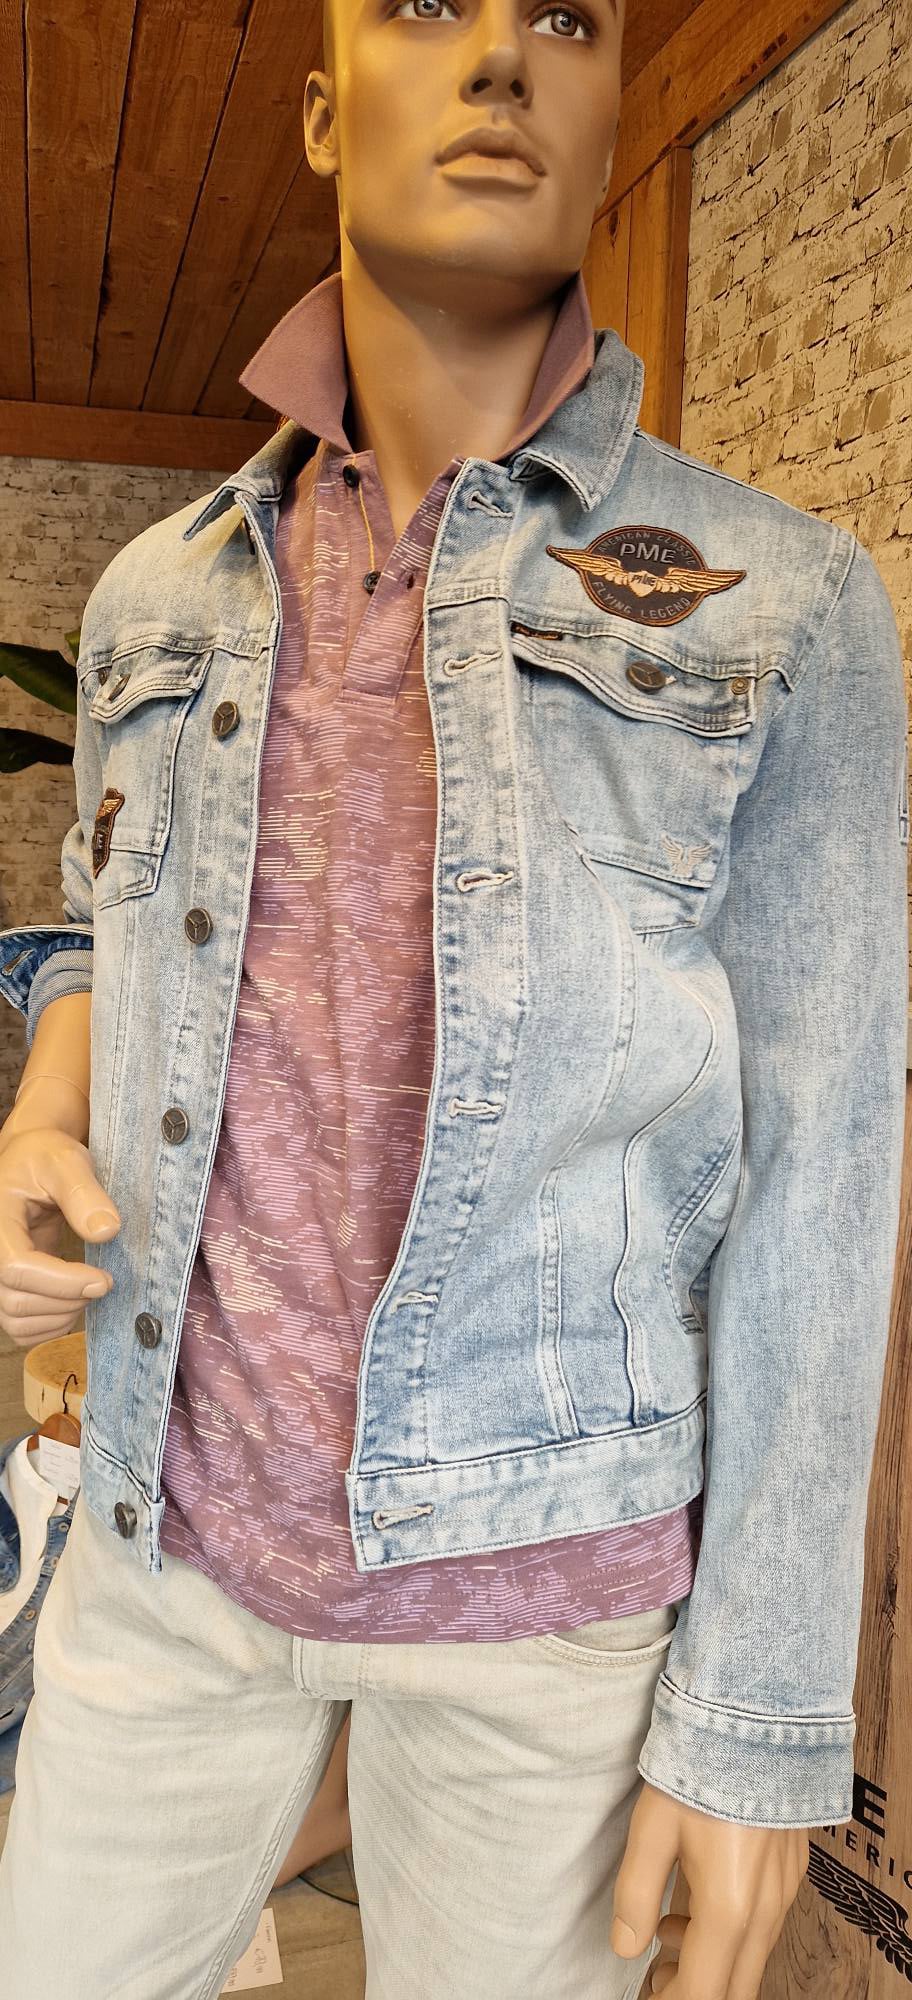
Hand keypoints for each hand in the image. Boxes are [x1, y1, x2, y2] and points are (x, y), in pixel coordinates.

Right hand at [0, 1127, 119, 1348]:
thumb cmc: (45, 1157)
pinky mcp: (10, 1287)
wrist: (30, 1162)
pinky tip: (76, 1302)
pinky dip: (51, 1326)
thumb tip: (107, 1231)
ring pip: (17, 1322)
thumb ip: (84, 1193)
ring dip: (61, 1316)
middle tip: (105, 1281)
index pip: (17, 1268)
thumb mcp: (66, 1161)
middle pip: (17, 1302)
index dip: (63, 1282)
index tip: (104, 1279)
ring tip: (91, 1289)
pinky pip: (21, 1328)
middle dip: (67, 1300)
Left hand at [611, 1780, 808, 1999]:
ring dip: (711, 1962)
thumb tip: (624, 1947)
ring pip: (751, 1959)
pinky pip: (763, 1926)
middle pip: (735, 1990)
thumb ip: (636, 1895)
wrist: (760, 1714)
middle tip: (655, 1975)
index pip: (703, 1994)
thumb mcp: (653, 1828)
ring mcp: (784, 1892)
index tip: (646, 1992)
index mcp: (729, 1909)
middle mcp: (764, 1911)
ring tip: (667, 1926)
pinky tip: (698, 1897)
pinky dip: (730, 1934)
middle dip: (695, 1991)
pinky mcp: (791, 1872)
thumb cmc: (702, 1765)